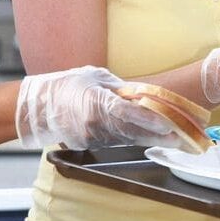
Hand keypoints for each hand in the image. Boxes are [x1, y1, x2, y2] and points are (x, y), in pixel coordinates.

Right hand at [15, 65, 185, 149]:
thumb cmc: (67, 86)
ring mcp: (92, 136)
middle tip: (181, 137)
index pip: (128, 113)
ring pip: (127, 138)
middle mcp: (95, 124)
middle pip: (132, 132)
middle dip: (158, 135)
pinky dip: (135, 139)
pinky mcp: (90, 143)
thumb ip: (119, 87)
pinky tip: (151, 138)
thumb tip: (141, 93)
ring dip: (151, 139)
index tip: (168, 122)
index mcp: (96, 103)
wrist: (38, 107)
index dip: (149, 119)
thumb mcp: (95, 77)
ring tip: (173, 138)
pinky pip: (117, 140)